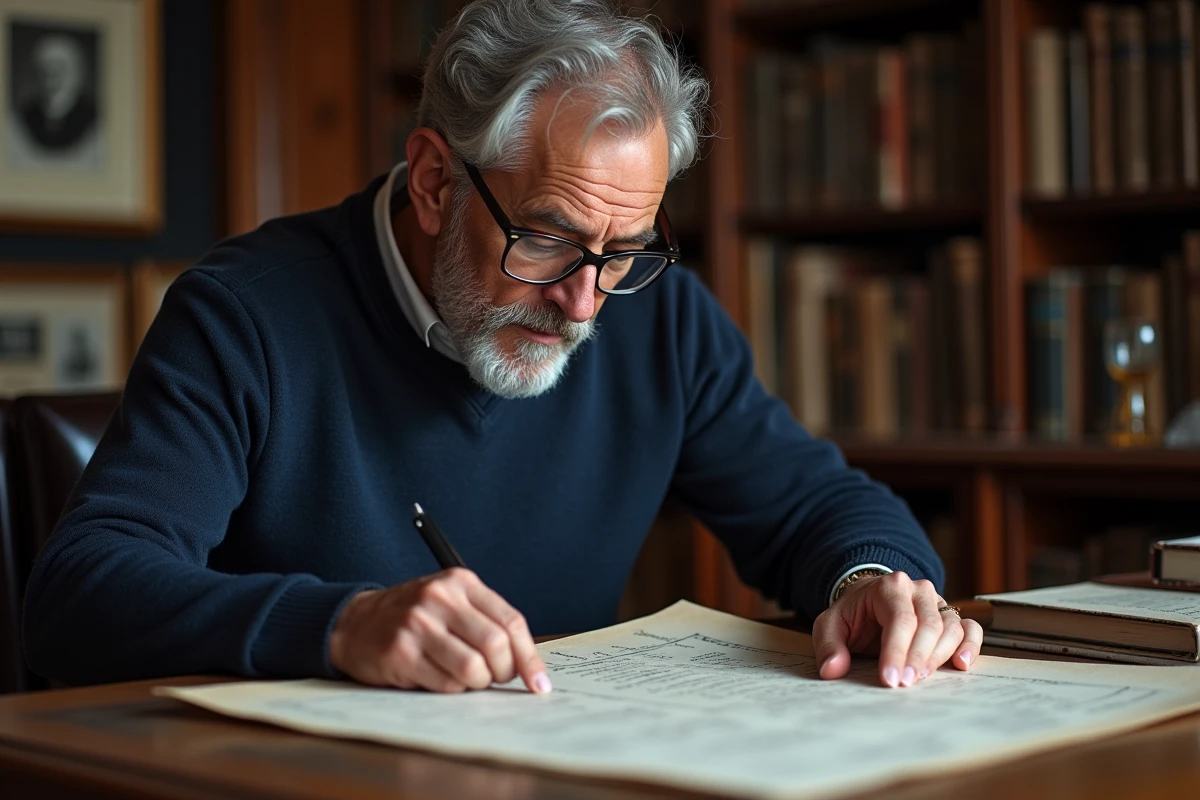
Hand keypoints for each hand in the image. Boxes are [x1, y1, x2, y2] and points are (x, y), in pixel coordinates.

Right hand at [329, 568, 551, 693]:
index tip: (539, 683)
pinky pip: (446, 684)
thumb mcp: (451, 603)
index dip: (529, 657)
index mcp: (460, 582)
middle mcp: (440, 598)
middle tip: (495, 679)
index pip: (511, 621)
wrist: (355, 623)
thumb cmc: (415, 618)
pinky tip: (439, 677)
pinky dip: (452, 689)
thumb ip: (487, 622)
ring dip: (477, 684)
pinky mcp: (400, 652)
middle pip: (495, 645)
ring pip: (473, 669)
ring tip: (467, 679)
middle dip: (504, 672)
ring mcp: (418, 624)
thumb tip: (529, 665)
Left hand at [812, 571, 982, 687]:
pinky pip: (970, 629)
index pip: (900, 619)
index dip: (896, 651)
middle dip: (917, 658)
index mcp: (889, 586)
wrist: (868, 602)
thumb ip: (828, 646)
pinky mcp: (950, 617)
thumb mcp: (829, 625)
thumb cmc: (852, 615)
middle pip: (928, 625)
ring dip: (938, 657)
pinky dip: (971, 645)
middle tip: (905, 684)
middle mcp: (918, 591)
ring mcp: (938, 602)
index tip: (890, 680)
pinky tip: (961, 664)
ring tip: (920, 678)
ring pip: (951, 628)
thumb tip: (832, 669)